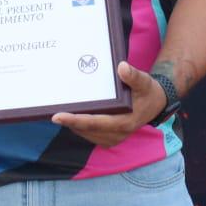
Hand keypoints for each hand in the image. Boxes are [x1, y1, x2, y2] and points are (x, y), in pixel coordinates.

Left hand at [51, 61, 165, 147]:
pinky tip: (70, 114)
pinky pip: (88, 133)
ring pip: (85, 133)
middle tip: (50, 109)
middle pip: (85, 129)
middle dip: (68, 121)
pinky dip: (78, 125)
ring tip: (57, 109)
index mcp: (124, 122)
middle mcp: (117, 134)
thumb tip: (122, 67)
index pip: (94, 123)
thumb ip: (133, 76)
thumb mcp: (144, 81)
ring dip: (71, 124)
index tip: (56, 116)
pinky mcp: (108, 137)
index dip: (74, 120)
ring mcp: (112, 138)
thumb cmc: (147, 91)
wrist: (155, 103)